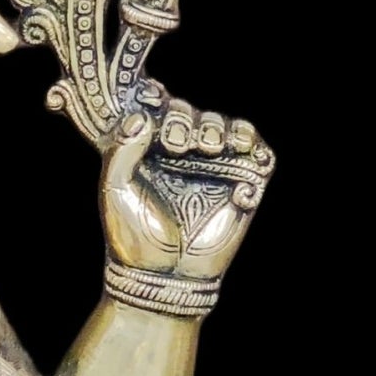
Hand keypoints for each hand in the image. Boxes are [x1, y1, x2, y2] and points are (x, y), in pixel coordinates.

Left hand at [101, 85, 273, 280]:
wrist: (160, 275)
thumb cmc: (131, 234)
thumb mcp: (113, 188)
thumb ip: (121, 150)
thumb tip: (141, 116)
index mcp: (150, 150)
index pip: (162, 110)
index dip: (161, 101)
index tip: (154, 100)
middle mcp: (183, 156)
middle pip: (196, 113)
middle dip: (188, 119)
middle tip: (178, 143)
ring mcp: (213, 170)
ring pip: (230, 128)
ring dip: (222, 128)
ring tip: (210, 147)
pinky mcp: (242, 187)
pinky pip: (262, 157)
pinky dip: (256, 153)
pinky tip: (236, 167)